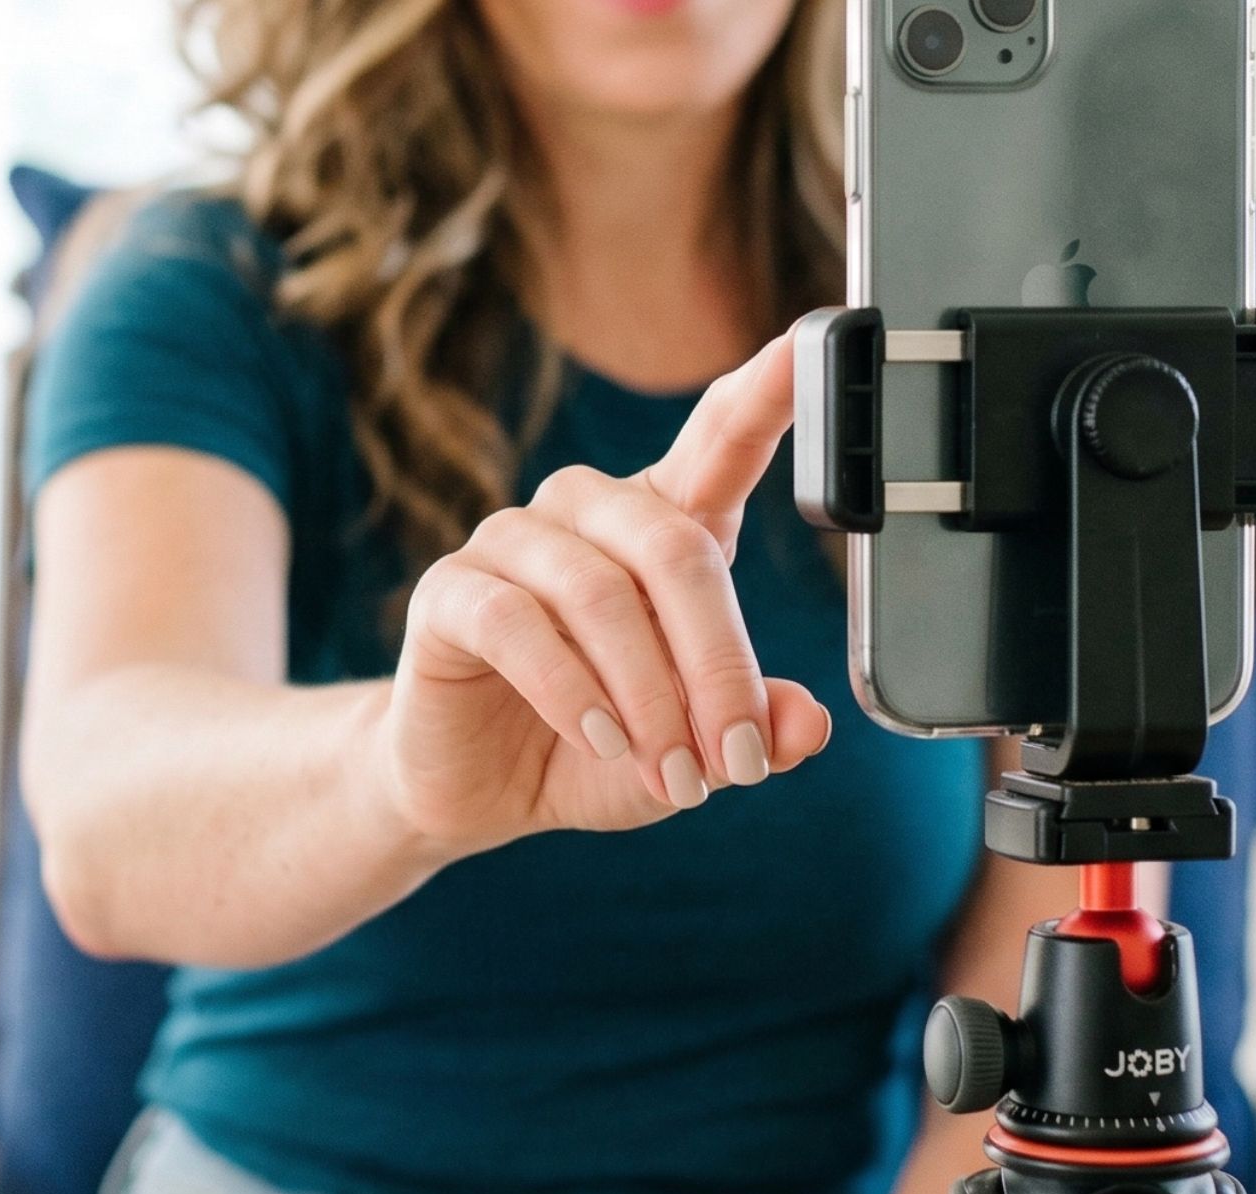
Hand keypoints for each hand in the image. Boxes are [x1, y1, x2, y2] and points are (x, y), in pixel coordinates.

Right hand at [375, 333, 832, 857]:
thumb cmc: (591, 746)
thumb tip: (805, 725)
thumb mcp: (688, 750)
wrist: (474, 788)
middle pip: (674, 549)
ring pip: (600, 593)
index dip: (763, 393)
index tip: (807, 343)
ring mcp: (511, 544)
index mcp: (660, 524)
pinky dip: (572, 692)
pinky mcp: (449, 593)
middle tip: (735, 758)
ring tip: (671, 773)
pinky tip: (601, 741)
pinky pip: (518, 625)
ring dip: (649, 696)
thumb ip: (747, 729)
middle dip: (717, 664)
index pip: (718, 441)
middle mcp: (586, 513)